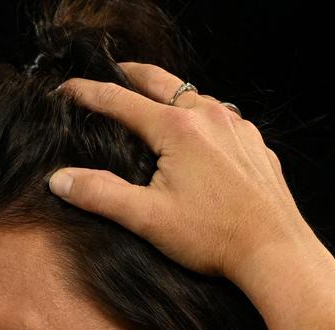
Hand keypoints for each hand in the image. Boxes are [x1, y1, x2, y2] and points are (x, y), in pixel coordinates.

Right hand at [49, 62, 318, 281]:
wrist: (275, 250)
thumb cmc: (213, 236)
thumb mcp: (147, 219)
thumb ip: (100, 195)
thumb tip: (59, 180)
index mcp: (178, 128)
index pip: (120, 101)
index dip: (88, 93)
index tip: (65, 89)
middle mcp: (209, 116)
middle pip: (162, 82)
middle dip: (132, 75)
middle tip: (112, 73)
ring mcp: (238, 128)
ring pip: (197, 97)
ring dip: (171, 95)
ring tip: (154, 101)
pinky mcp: (256, 145)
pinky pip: (224, 119)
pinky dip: (202, 117)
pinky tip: (198, 136)